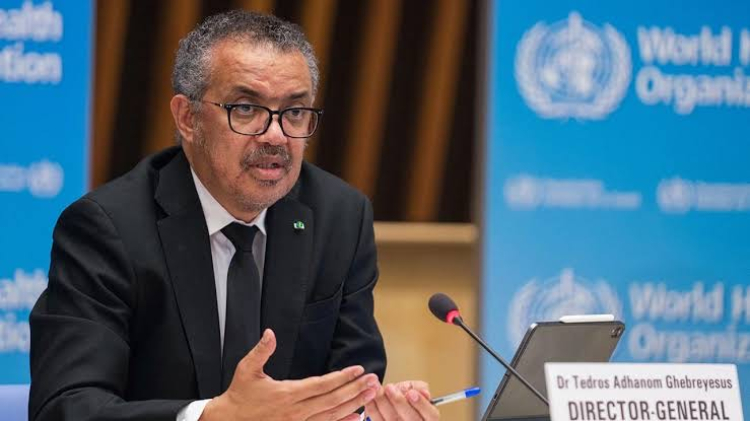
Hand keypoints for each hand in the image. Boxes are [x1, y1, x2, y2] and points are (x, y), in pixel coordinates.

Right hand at [201, 329, 378, 420]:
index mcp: (287, 394)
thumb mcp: (247, 369)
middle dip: (355, 390)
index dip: (342, 377)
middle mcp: (296, 412)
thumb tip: (270, 333)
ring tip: (370, 395)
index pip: (322, 385)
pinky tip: (356, 417)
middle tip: (373, 381)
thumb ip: (261, 351)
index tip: (358, 369)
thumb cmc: (240, 395)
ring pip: (332, 415)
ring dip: (353, 405)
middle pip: (333, 400)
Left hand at [365, 380, 439, 420]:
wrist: (393, 409)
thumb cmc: (406, 400)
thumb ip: (418, 388)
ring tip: (377, 389)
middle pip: (411, 419)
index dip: (421, 404)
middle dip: (398, 401)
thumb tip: (418, 390)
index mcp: (428, 418)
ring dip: (383, 403)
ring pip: (392, 420)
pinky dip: (373, 409)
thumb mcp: (416, 391)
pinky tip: (371, 398)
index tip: (411, 393)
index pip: (431, 414)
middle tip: (390, 388)